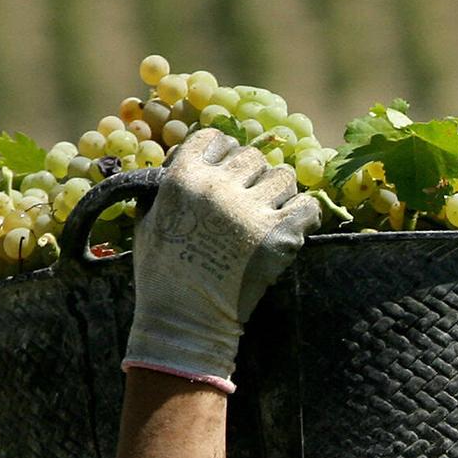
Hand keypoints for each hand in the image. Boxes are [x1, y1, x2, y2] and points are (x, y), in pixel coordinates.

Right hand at [123, 129, 320, 392]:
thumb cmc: (162, 272)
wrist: (186, 317)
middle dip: (254, 176)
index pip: (217, 139)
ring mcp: (251, 210)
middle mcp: (219, 186)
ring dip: (280, 193)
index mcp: (184, 176)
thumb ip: (166, 186)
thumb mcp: (148, 219)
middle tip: (250, 201)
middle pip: (254, 157)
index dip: (225, 154)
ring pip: (284, 176)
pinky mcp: (279, 235)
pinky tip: (292, 226)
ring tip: (268, 215)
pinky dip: (304, 214)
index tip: (228, 173)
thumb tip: (182, 163)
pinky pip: (308, 205)